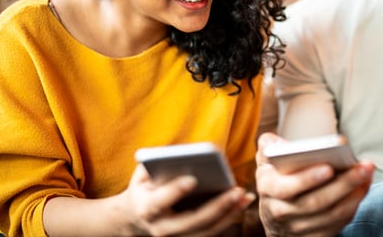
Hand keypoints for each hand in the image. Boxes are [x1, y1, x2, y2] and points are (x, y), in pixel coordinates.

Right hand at [125, 164, 254, 235]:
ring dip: (229, 214)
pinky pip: (212, 231)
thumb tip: (182, 154)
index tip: (192, 179)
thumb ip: (156, 163)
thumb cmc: (144, 187)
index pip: (160, 202)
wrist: (137, 216)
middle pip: (192, 221)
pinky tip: (242, 203)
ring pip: (207, 230)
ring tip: (244, 196)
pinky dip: (229, 217)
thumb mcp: (142, 173)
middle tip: (235, 190)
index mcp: (147, 208)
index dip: (175, 191)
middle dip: (216, 206)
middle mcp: (162, 228)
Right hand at [256, 132, 374, 236]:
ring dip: (354, 194)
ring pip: (331, 215)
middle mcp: (281, 211)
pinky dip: (353, 205)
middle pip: (316, 202)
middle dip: (343, 184)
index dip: (307, 179)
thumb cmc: (276, 178)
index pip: (286, 187)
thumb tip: (280, 144)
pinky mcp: (314, 236)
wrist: (275, 214)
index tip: (329, 167)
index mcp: (268, 188)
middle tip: (364, 167)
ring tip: (367, 173)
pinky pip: (338, 224)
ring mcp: (298, 227)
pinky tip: (363, 187)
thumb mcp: (265, 160)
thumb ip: (269, 145)